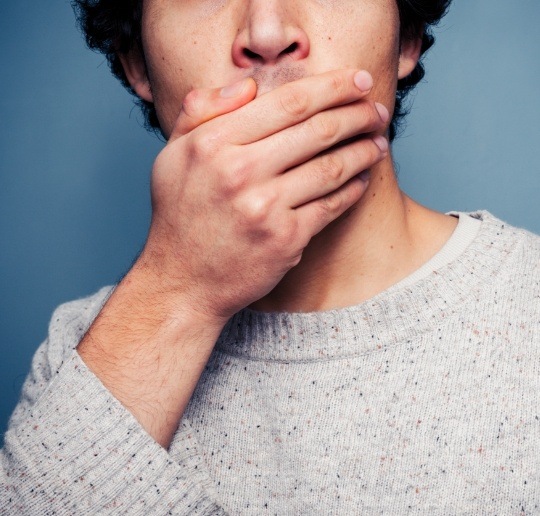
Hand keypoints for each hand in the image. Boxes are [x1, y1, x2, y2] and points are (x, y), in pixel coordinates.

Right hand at [139, 69, 388, 320]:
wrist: (183, 282)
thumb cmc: (179, 216)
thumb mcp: (172, 155)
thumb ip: (201, 111)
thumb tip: (249, 85)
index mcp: (213, 143)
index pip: (288, 102)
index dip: (333, 86)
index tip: (359, 80)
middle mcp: (239, 172)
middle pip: (317, 131)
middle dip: (358, 115)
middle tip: (379, 111)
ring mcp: (265, 208)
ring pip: (331, 168)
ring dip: (363, 150)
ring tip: (378, 141)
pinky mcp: (285, 240)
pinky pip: (331, 206)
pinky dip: (353, 189)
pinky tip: (362, 178)